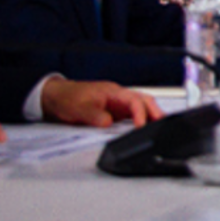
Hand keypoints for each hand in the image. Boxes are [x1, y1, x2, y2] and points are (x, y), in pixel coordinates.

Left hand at [39, 78, 162, 126]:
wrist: (55, 97)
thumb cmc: (67, 98)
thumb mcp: (79, 108)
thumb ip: (95, 116)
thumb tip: (109, 123)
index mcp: (113, 92)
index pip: (134, 101)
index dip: (140, 114)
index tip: (141, 127)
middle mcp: (119, 97)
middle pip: (145, 101)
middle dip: (156, 112)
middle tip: (164, 125)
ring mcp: (118, 104)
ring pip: (142, 107)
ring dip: (152, 116)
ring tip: (159, 127)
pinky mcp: (115, 112)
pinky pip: (133, 115)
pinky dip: (142, 121)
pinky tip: (144, 129)